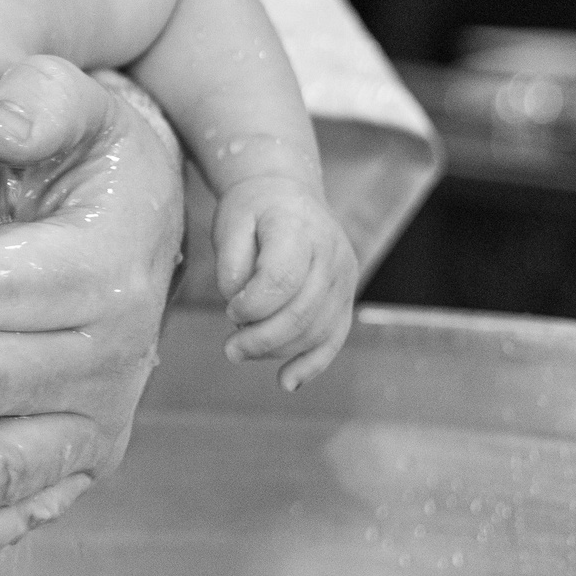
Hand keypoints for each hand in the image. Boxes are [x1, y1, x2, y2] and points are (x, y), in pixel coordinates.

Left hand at [212, 176, 355, 389]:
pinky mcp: (346, 298)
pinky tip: (286, 382)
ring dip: (277, 351)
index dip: (253, 305)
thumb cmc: (252, 209)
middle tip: (230, 348)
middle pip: (302, 312)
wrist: (286, 193)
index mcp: (299, 228)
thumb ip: (232, 263)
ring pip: (317, 331)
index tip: (230, 310)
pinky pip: (334, 339)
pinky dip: (311, 364)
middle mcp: (331, 254)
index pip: (282, 279)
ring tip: (241, 350)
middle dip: (261, 338)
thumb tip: (237, 307)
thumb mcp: (230, 222)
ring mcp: (344, 279)